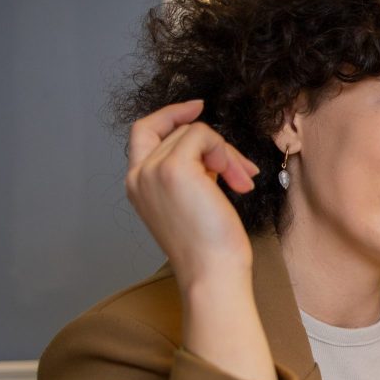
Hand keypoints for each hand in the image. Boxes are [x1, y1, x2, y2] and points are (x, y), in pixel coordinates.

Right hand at [125, 99, 258, 289]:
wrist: (212, 272)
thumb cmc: (209, 246)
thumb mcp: (193, 200)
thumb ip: (192, 171)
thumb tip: (212, 149)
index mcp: (138, 184)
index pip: (143, 131)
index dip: (169, 115)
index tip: (197, 108)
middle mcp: (138, 175)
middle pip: (179, 131)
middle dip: (217, 147)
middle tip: (241, 173)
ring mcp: (152, 171)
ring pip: (195, 132)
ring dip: (227, 155)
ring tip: (241, 183)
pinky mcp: (173, 169)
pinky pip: (204, 135)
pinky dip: (226, 154)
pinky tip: (237, 182)